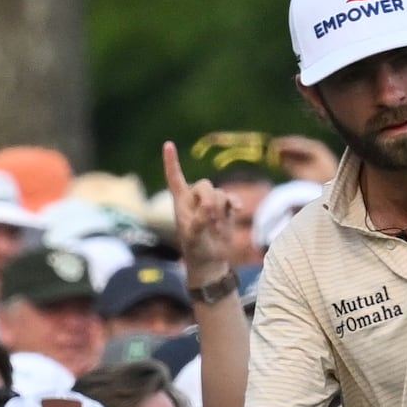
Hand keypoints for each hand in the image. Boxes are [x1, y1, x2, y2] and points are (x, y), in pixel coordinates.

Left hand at [163, 139, 248, 288]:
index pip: (175, 178)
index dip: (172, 162)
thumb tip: (208, 207)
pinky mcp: (224, 208)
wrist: (211, 261)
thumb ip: (198, 222)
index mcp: (180, 203)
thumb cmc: (196, 250)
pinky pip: (231, 198)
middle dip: (209, 199)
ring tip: (216, 227)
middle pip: (204, 185)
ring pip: (219, 193)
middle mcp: (194, 199)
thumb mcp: (193, 238)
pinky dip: (234, 202)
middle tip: (210, 217)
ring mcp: (210, 202)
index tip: (168, 145)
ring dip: (220, 209)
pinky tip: (238, 209)